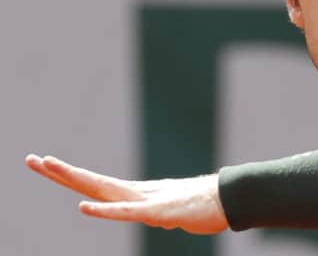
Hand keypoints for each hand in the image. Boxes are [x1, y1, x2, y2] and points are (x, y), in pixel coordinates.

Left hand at [25, 154, 228, 233]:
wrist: (228, 199)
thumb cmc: (201, 206)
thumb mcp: (169, 212)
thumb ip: (154, 211)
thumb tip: (147, 214)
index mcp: (136, 193)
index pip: (96, 183)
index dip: (70, 175)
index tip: (46, 164)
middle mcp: (136, 192)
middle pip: (92, 181)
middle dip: (61, 172)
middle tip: (32, 159)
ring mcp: (146, 200)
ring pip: (104, 189)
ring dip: (75, 179)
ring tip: (49, 166)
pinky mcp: (158, 212)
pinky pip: (127, 212)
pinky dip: (105, 210)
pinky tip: (84, 207)